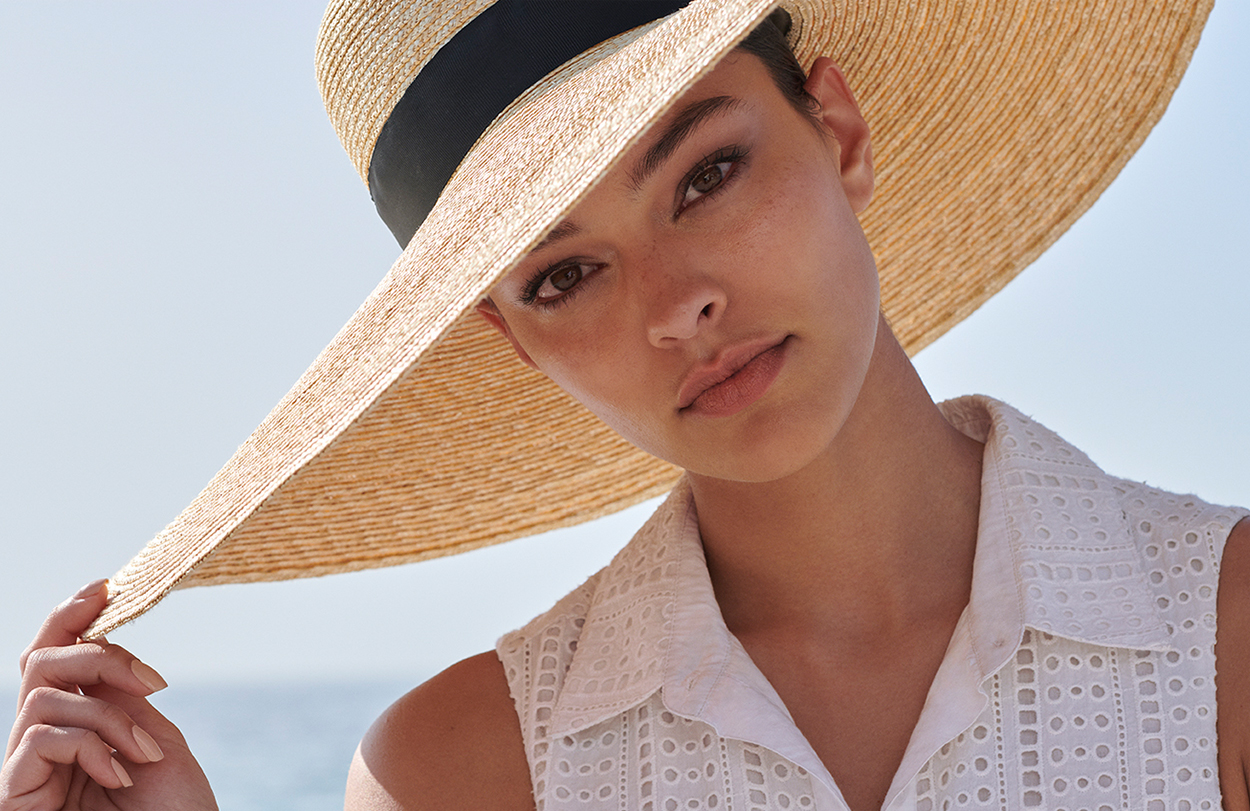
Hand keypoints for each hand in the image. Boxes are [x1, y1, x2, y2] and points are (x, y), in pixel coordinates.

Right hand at [1, 580, 216, 810]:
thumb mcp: (154, 741)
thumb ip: (122, 697)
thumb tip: (98, 644)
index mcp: (77, 726)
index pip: (56, 659)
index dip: (72, 617)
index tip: (107, 586)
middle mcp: (43, 744)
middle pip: (40, 664)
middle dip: (99, 658)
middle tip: (151, 685)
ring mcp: (26, 771)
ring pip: (43, 697)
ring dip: (108, 716)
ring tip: (145, 756)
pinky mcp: (14, 796)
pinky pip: (40, 737)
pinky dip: (90, 744)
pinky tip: (121, 774)